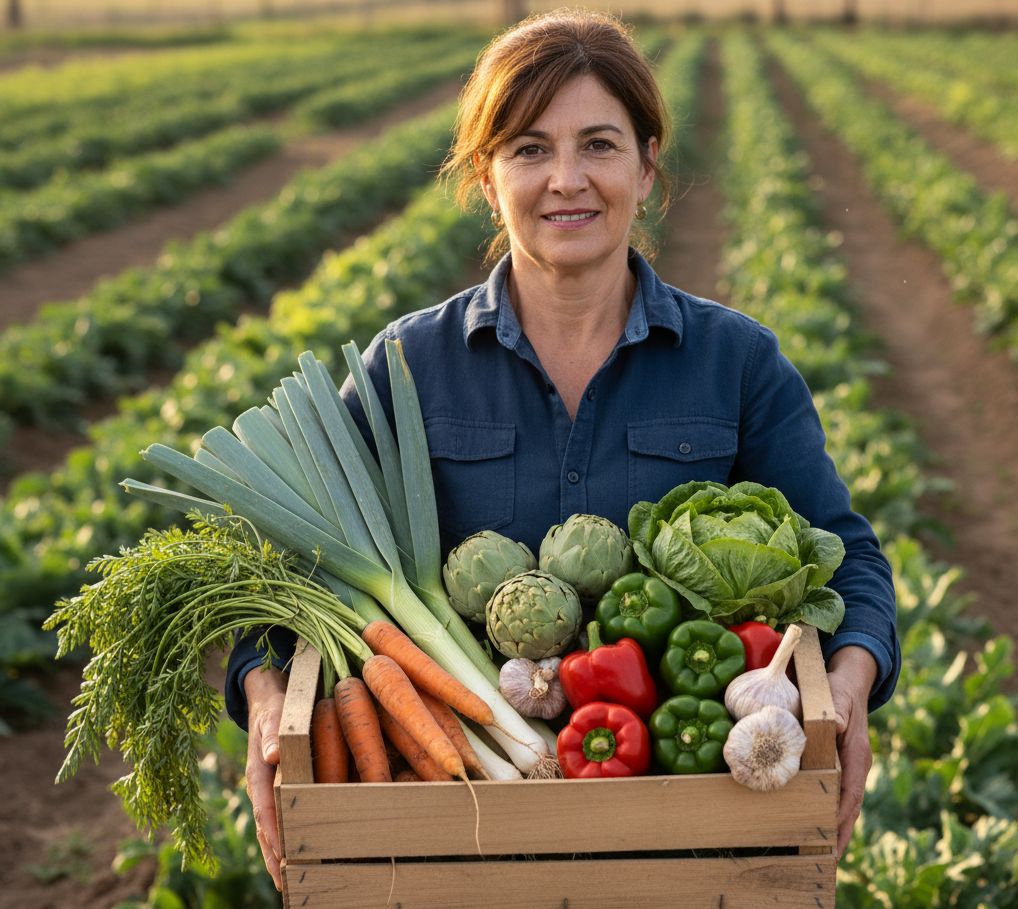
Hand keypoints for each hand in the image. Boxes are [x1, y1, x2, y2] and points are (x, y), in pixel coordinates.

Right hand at [244, 666, 287, 890]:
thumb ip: (272, 731)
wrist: (269, 691)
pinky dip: (287, 833)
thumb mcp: (273, 710)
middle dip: (275, 856)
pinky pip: (282, 813)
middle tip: (288, 887)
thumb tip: (271, 755)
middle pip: (266, 827)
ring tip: (290, 882)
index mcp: (258, 770)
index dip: (273, 834)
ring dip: (279, 852)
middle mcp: (262, 783)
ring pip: (273, 825)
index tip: (282, 858)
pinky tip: (298, 849)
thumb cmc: (274, 701)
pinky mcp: (280, 782)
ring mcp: (270, 785)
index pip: (264, 809)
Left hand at [826, 646, 876, 860]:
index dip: (843, 813)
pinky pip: (837, 790)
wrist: (848, 680)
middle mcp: (857, 763)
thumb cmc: (840, 689)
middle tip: (829, 857)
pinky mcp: (840, 762)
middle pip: (850, 804)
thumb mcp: (838, 696)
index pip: (851, 790)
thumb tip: (837, 726)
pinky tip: (819, 822)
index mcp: (858, 753)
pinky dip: (831, 808)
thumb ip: (838, 711)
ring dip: (837, 825)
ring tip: (825, 852)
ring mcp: (850, 765)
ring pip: (845, 800)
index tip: (834, 835)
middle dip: (842, 830)